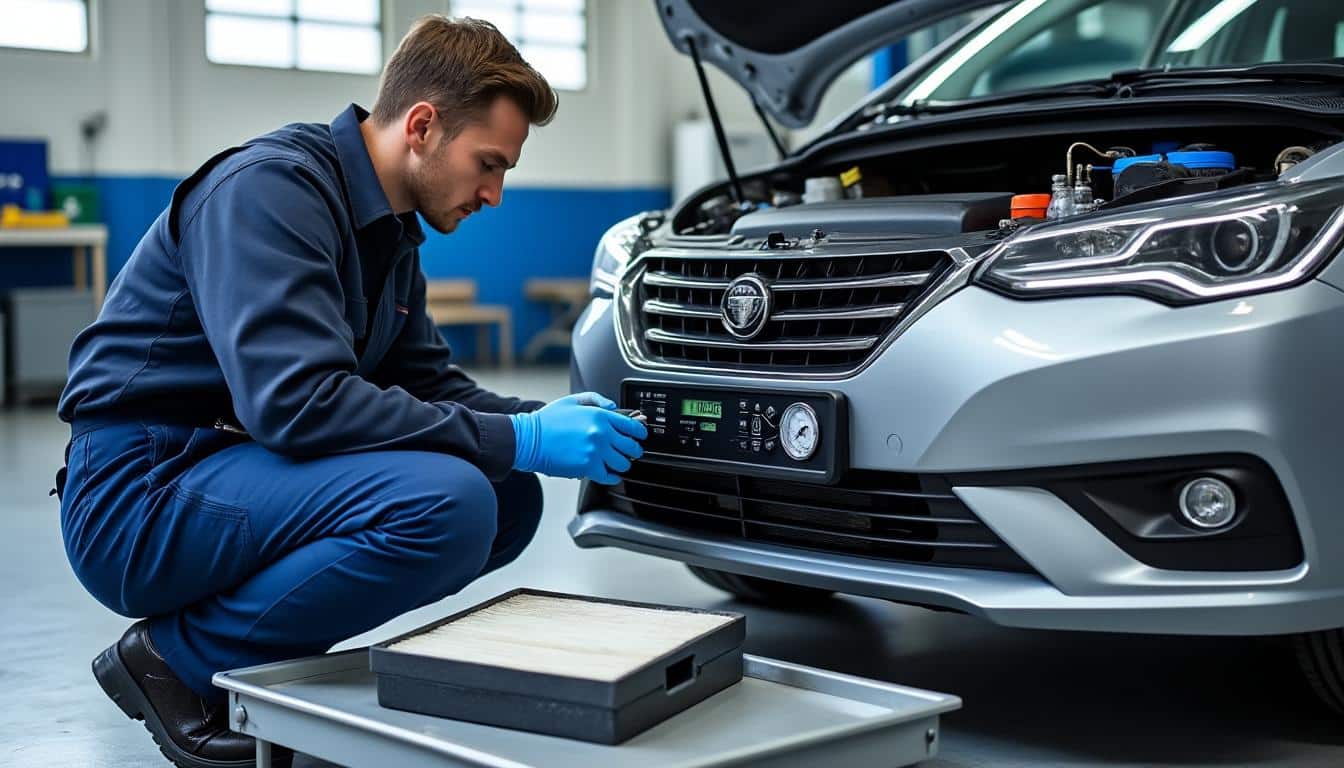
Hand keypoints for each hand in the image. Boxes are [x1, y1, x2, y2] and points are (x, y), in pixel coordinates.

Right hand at [509, 392, 647, 483]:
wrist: (529, 440)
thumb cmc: (547, 421)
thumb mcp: (573, 401)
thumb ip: (596, 399)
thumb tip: (613, 407)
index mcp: (599, 416)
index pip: (632, 425)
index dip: (640, 432)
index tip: (640, 436)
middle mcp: (601, 433)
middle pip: (631, 446)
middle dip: (633, 450)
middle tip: (630, 452)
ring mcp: (595, 451)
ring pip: (623, 463)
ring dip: (622, 464)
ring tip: (617, 462)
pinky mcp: (587, 467)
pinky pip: (609, 476)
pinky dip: (612, 476)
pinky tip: (610, 474)